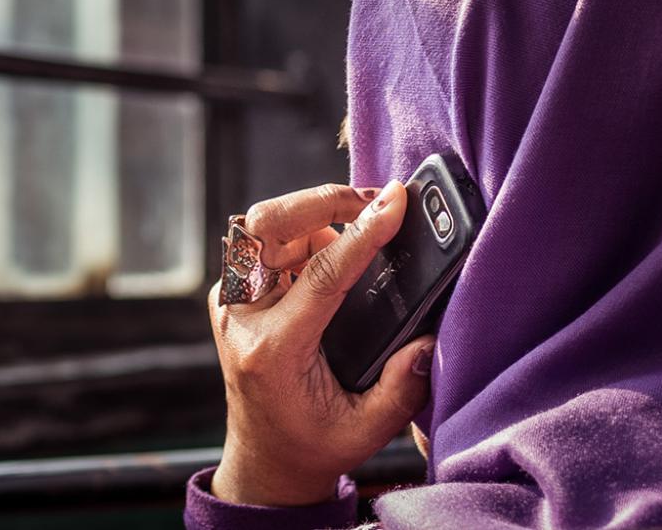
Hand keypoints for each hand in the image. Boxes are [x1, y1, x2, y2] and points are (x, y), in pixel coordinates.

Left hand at [207, 181, 437, 506]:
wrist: (265, 461)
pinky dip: (305, 228)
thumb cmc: (312, 445)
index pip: (321, 274)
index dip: (363, 233)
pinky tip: (340, 238)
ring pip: (266, 226)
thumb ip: (402, 387)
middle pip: (270, 228)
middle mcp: (243, 319)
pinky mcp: (238, 293)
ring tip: (365, 218)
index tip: (396, 202)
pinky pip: (266, 241)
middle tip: (375, 200)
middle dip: (323, 201)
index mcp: (272, 351)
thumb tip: (428, 338)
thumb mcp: (367, 430)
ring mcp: (234, 302)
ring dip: (316, 213)